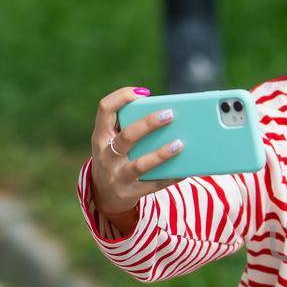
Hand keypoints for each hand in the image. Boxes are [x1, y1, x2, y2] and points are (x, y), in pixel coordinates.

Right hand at [89, 85, 186, 219]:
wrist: (103, 193)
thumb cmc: (116, 156)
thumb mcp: (113, 140)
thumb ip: (129, 124)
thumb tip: (168, 113)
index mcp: (101, 135)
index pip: (104, 109)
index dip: (121, 97)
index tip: (142, 93)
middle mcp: (106, 154)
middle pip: (127, 136)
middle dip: (148, 124)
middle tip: (170, 114)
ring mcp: (117, 176)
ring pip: (140, 165)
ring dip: (161, 154)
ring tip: (180, 144)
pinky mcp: (130, 192)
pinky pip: (154, 184)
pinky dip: (171, 176)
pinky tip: (185, 170)